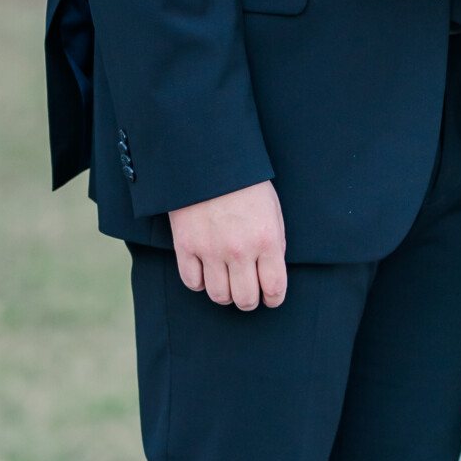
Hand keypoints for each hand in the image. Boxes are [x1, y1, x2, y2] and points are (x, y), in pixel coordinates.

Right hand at [168, 180, 286, 310]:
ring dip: (225, 294)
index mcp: (266, 240)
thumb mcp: (272, 210)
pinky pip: (192, 282)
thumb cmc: (246, 184)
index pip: (274, 288)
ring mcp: (210, 249)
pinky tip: (206, 271)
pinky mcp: (186, 246)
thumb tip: (271, 273)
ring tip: (227, 282)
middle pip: (245, 299)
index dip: (274, 299)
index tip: (270, 298)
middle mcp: (240, 250)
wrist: (209, 160)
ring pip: (219, 296)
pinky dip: (200, 282)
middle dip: (249, 300)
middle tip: (248, 292)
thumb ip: (274, 243)